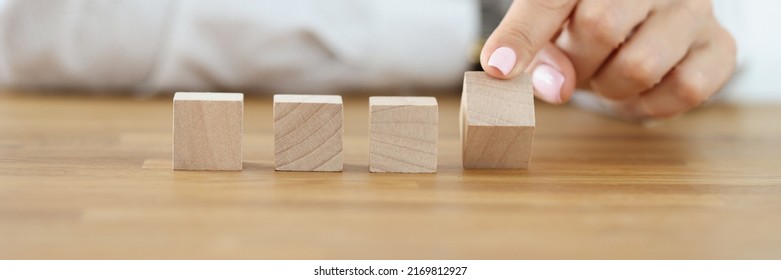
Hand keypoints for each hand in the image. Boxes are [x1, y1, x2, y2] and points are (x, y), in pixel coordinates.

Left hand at [481, 0, 736, 119]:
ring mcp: (693, 10)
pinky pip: (684, 90)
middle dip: (575, 64)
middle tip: (578, 64)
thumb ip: (535, 45)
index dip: (524, 35)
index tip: (500, 69)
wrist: (650, 18)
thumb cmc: (591, 18)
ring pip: (639, 65)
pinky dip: (650, 105)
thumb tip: (541, 83)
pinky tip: (637, 91)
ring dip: (609, 88)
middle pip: (599, 27)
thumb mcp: (554, 23)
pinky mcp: (719, 47)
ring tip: (607, 74)